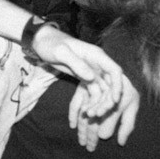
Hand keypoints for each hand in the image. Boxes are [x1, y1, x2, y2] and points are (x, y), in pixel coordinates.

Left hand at [36, 28, 137, 148]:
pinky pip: (91, 93)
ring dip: (99, 104)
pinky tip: (84, 113)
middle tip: (99, 113)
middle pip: (110, 84)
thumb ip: (76, 63)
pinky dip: (90, 103)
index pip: (115, 70)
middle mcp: (97, 64)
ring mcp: (91, 72)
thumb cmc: (51, 44)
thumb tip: (91, 77)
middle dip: (108, 100)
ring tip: (90, 116)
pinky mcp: (84, 78)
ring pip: (102, 91)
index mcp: (96, 55)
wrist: (42, 42)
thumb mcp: (61, 52)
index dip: (118, 85)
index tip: (115, 100)